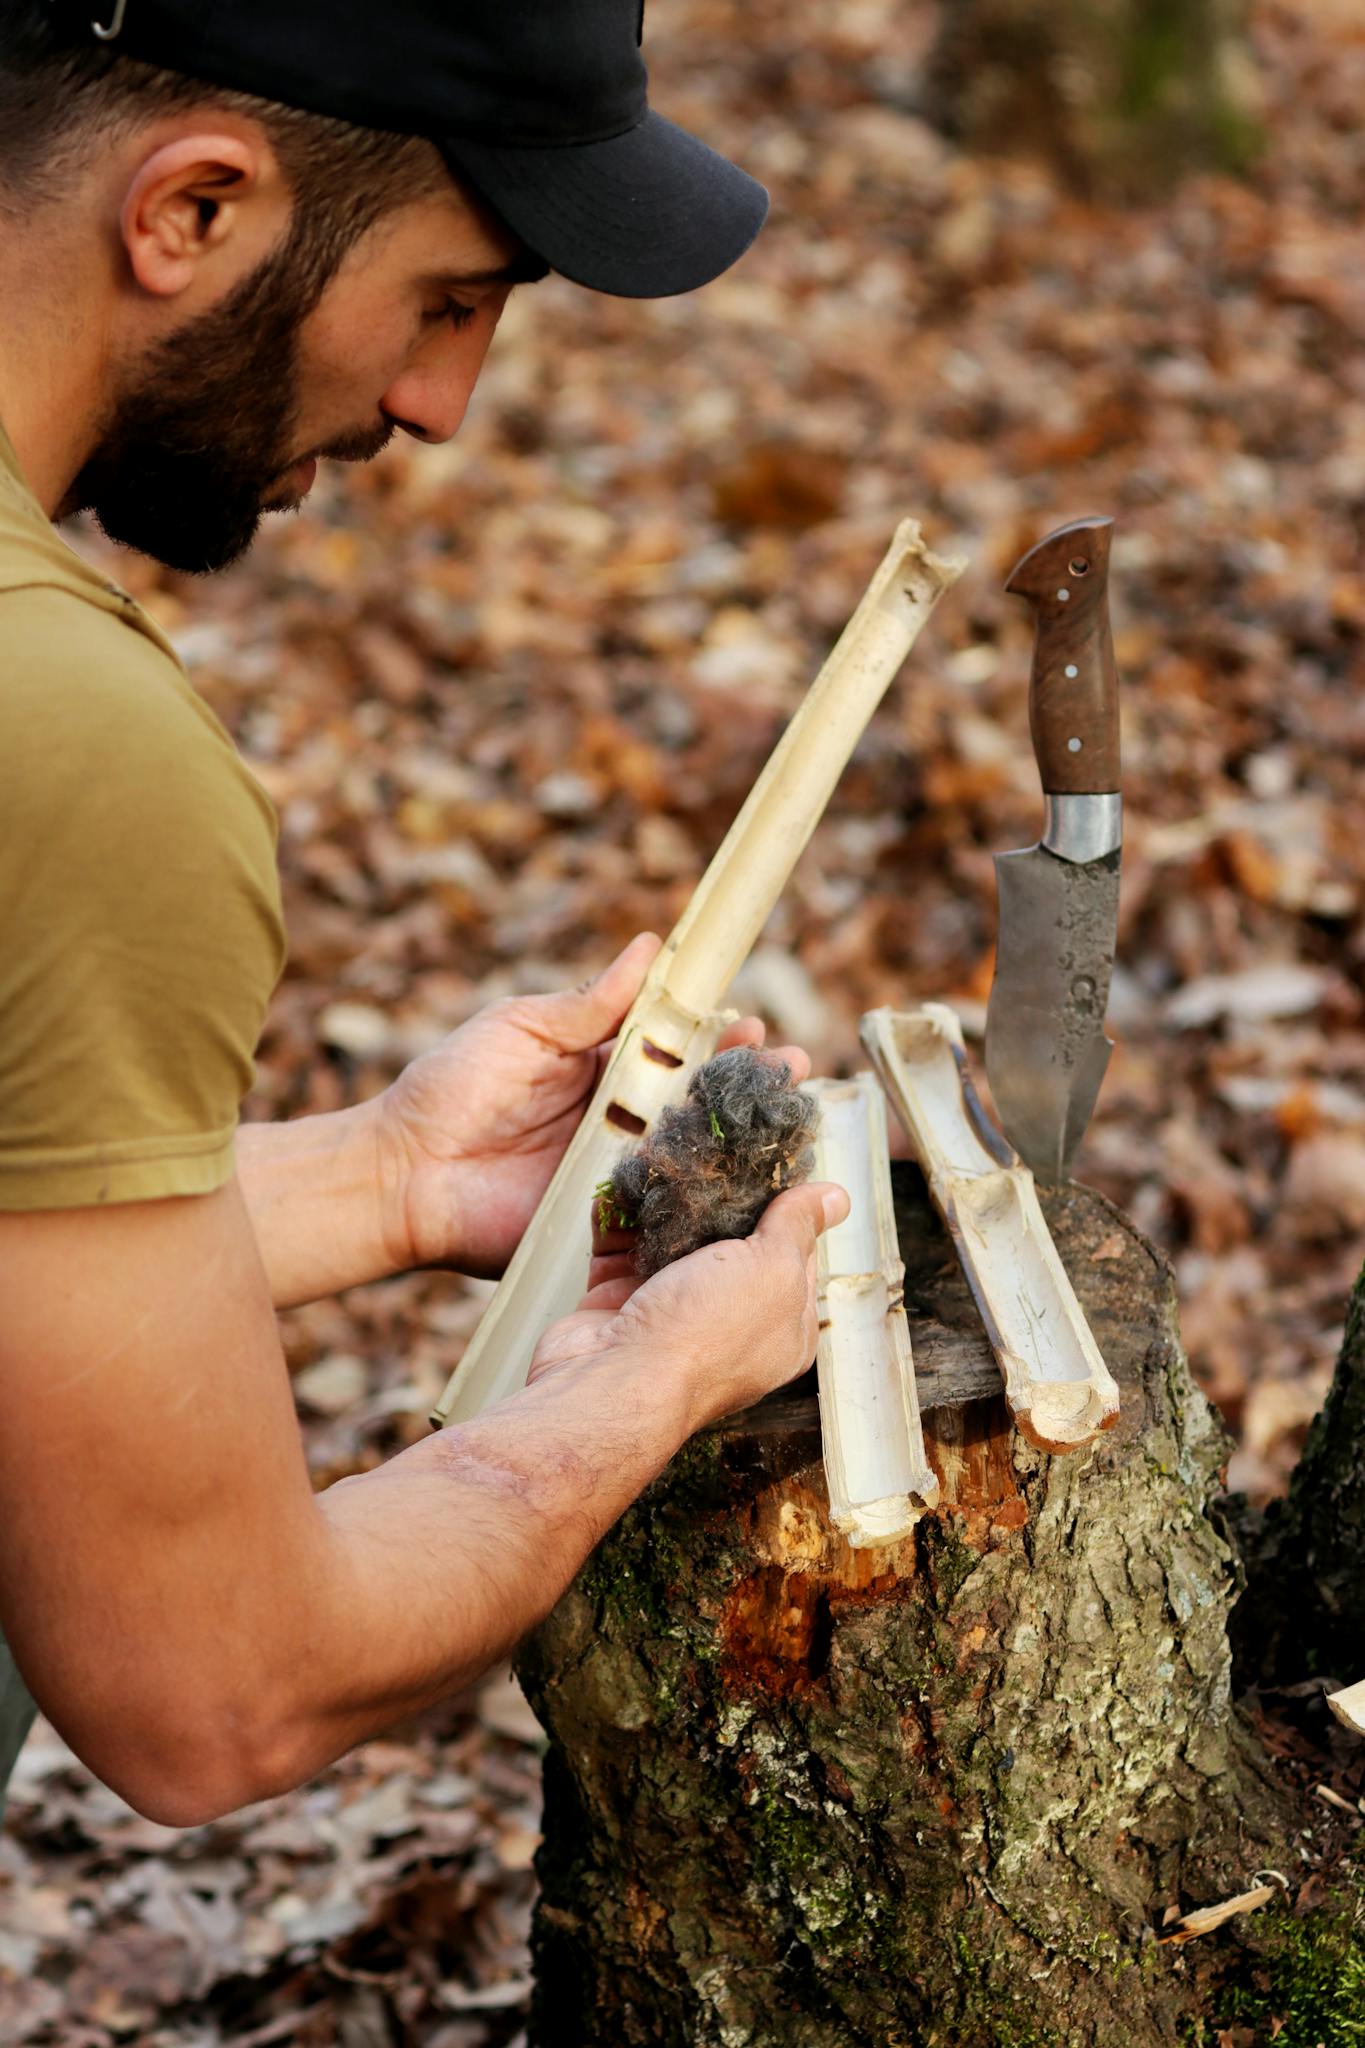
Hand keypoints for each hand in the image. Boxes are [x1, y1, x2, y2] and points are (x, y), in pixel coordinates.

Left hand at [374, 934, 812, 1278]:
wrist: (405, 1174)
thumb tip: (648, 947)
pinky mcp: (605, 1224)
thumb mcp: (522, 1028)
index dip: (716, 1034)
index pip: (673, 1047)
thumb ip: (589, 1003)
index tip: (751, 1022)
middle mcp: (615, 1122)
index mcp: (598, 1070)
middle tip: (787, 1066)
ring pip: (689, 1153)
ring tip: (785, 1116)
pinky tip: (744, 1184)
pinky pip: (661, 1210)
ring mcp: (614, 1175)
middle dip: (745, 1082)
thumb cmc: (451, 1091)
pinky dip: (703, 1199)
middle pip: (695, 1100)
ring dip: (739, 1138)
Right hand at [526, 1180, 849, 1433]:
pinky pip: (620, 1252)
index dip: (787, 1211)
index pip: (794, 1259)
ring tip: (663, 1155)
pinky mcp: (618, 1308)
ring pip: (671, 1244)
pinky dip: (618, 1219)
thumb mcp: (772, 1269)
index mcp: (782, 1328)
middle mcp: (728, 1325)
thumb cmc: (704, 1334)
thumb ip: (797, 1227)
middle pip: (730, 1246)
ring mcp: (670, 1317)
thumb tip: (837, 1197)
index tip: (772, 1164)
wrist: (611, 1385)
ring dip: (663, 1202)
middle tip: (714, 1148)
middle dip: (718, 1198)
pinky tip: (622, 1184)